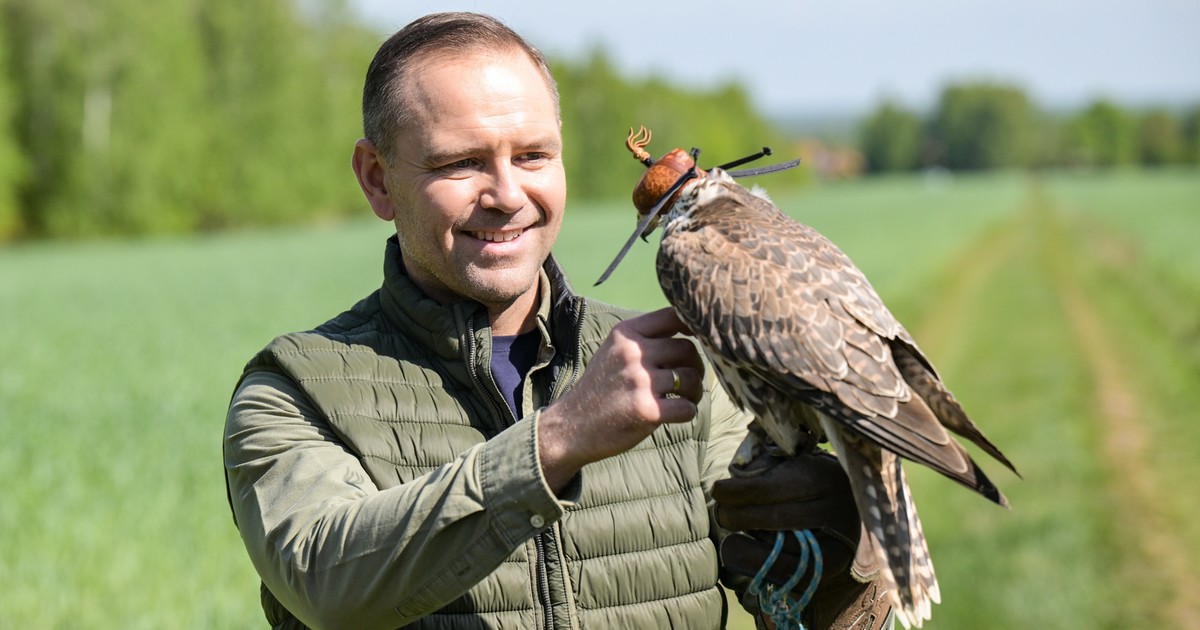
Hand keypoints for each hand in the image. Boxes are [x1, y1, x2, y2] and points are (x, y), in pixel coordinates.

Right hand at [538, 307, 704, 490]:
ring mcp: (639, 382)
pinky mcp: (646, 410)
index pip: (672, 316)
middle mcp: (632, 353)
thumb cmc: (600, 388)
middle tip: (689, 380)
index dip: (693, 325)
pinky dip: (688, 412)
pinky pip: (687, 407)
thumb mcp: (613, 351)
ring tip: (686, 398)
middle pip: (686, 349)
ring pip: (690, 378)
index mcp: (625, 334)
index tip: (695, 340)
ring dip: (695, 391)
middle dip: (695, 365)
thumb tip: (690, 330)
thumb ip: (644, 339)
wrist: (572, 426)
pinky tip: (677, 414)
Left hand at [714, 448, 891, 629]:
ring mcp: (836, 544)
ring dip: (748, 542)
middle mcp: (833, 511)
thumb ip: (768, 467)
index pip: (770, 488)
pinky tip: (747, 551)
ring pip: (780, 551)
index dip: (738, 491)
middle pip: (774, 519)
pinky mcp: (829, 569)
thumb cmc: (813, 481)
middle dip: (738, 517)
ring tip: (734, 532)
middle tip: (722, 514)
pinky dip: (760, 564)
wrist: (855, 510)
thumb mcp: (797, 463)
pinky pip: (786, 574)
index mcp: (822, 477)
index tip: (718, 490)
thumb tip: (734, 478)